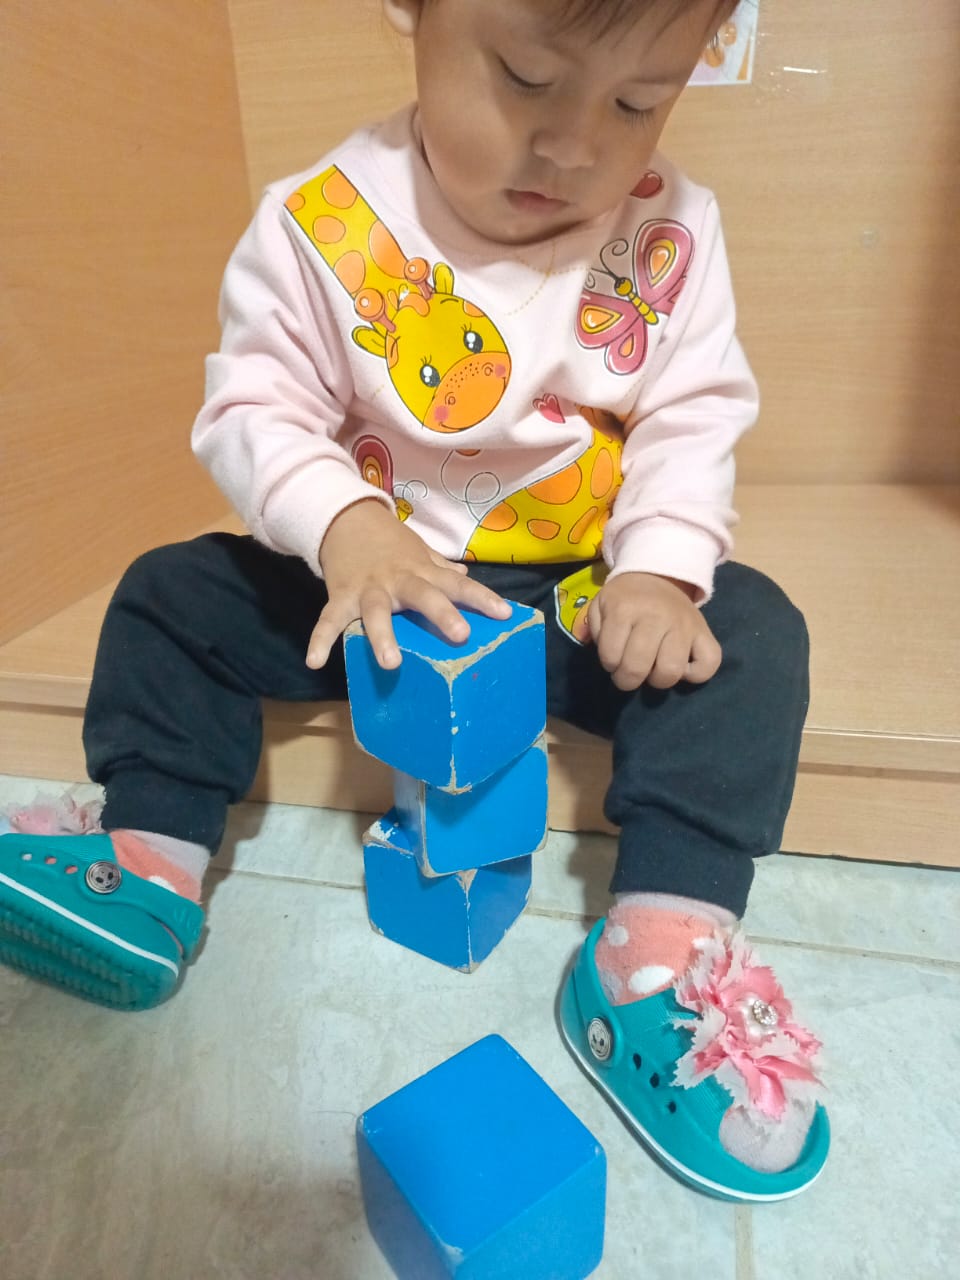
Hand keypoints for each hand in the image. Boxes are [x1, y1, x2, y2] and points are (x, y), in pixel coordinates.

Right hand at [307, 499, 511, 668]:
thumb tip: (464, 575)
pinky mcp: (341, 596)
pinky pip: (329, 620)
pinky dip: (321, 640)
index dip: (482, 598)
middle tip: (460, 636)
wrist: (346, 520)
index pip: (458, 585)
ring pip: (377, 611)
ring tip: (391, 663)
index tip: (504, 614)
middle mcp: (399, 580)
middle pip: (423, 595)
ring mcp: (368, 588)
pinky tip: (315, 661)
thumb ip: (440, 567)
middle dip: (442, 614)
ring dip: (383, 636)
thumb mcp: (420, 552)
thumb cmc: (390, 544)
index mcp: (422, 571)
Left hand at [587, 572, 720, 690]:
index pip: (611, 656)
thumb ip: (595, 631)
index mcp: (625, 609)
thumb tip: (606, 659)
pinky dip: (696, 674)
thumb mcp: (600, 605)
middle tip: (628, 673)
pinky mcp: (705, 632)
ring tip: (653, 670)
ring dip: (657, 680)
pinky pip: (709, 663)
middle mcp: (656, 617)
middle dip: (627, 679)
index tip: (613, 657)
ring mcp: (683, 625)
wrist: (659, 574)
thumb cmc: (626, 598)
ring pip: (671, 671)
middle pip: (638, 668)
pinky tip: (682, 668)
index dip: (608, 664)